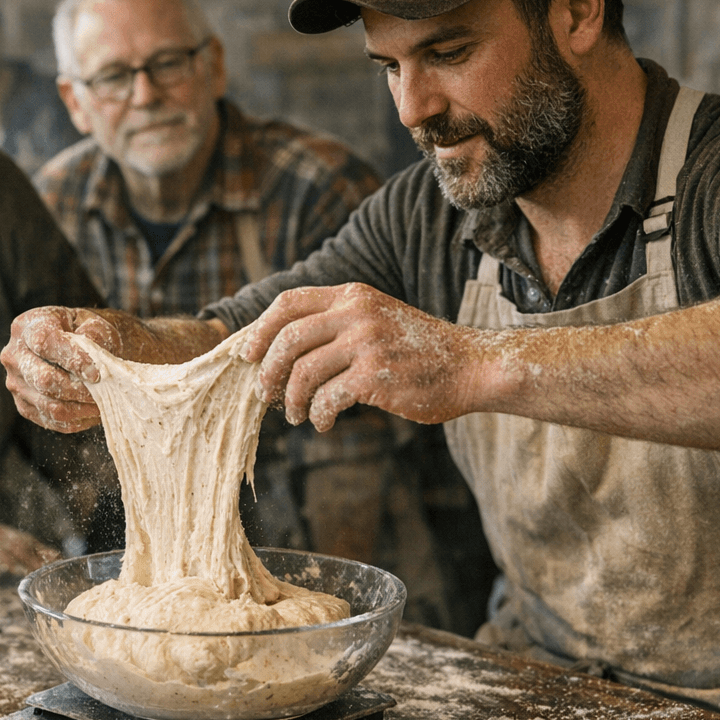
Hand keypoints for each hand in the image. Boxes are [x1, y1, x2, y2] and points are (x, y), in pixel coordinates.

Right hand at [0, 306, 124, 432]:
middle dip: (78, 389)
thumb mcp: (94, 323)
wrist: (77, 346)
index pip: (44, 343)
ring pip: (49, 405)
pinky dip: (76, 419)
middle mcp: (13, 355)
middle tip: (103, 391)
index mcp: (26, 326)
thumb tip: (95, 359)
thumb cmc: (86, 331)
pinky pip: (51, 420)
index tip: (97, 373)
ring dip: (80, 407)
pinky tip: (92, 411)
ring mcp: (15, 383)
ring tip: (102, 403)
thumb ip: (95, 334)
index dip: (72, 359)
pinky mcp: (24, 406)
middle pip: (43, 380)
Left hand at [238, 283, 482, 430]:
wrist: (471, 366)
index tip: (248, 354)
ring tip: (296, 415)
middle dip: (267, 370)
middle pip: (287, 338)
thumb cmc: (419, 351)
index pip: (289, 303)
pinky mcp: (376, 375)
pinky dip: (318, 416)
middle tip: (264, 393)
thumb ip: (337, 324)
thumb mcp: (376, 319)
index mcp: (352, 295)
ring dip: (291, 400)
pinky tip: (323, 424)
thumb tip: (280, 351)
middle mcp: (357, 313)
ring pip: (302, 372)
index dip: (260, 329)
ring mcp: (367, 343)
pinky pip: (327, 399)